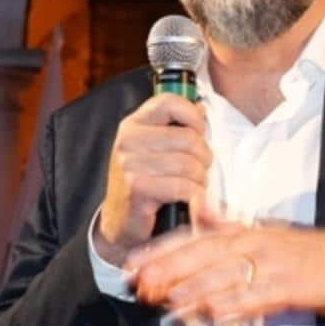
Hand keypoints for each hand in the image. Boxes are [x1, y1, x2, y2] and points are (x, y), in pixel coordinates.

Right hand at [93, 93, 211, 265]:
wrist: (121, 223)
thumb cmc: (147, 182)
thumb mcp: (156, 148)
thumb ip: (177, 126)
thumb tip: (201, 107)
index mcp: (134, 123)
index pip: (170, 102)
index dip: (193, 117)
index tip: (198, 133)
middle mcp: (128, 139)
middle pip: (189, 138)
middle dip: (203, 158)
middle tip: (198, 170)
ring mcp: (129, 164)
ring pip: (190, 164)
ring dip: (200, 180)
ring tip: (191, 186)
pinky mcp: (137, 189)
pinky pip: (183, 186)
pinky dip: (194, 196)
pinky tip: (187, 200)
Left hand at [123, 208, 324, 322]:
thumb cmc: (305, 251)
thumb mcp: (264, 230)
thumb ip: (228, 224)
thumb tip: (199, 208)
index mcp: (245, 231)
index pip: (195, 237)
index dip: (162, 250)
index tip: (133, 263)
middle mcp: (254, 244)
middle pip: (203, 255)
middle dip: (168, 270)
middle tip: (140, 284)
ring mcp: (271, 265)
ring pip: (225, 277)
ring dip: (193, 290)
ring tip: (165, 301)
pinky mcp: (289, 287)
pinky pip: (256, 297)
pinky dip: (234, 305)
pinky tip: (213, 314)